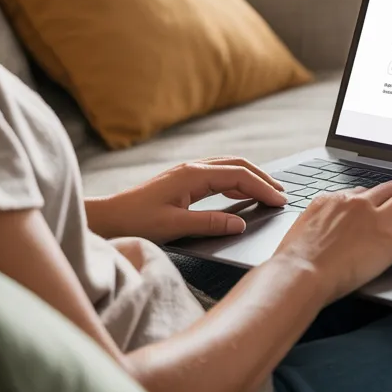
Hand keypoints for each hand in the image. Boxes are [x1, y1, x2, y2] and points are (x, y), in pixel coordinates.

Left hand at [87, 157, 287, 242]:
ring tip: (269, 192)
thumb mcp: (175, 226)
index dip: (262, 187)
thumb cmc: (137, 221)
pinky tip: (242, 193)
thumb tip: (241, 223)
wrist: (109, 217)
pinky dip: (236, 181)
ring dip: (250, 177)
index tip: (280, 200)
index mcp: (193, 175)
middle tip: (282, 194)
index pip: (238, 175)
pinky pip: (218, 175)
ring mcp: (188, 172)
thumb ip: (210, 223)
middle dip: (262, 178)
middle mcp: (193, 168)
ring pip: (228, 168)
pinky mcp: (183, 180)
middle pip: (237, 165)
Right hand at [273, 180, 391, 304]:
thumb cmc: (294, 259)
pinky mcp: (391, 241)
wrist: (301, 272)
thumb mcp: (301, 228)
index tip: (375, 212)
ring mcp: (376, 219)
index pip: (361, 192)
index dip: (371, 203)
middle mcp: (357, 203)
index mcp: (333, 199)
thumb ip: (317, 222)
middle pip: (389, 187)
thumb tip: (320, 227)